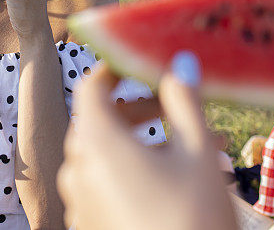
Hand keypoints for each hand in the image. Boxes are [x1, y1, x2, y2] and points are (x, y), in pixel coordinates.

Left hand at [57, 54, 236, 229]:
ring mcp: (78, 202)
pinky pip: (104, 186)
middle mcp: (76, 169)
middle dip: (140, 108)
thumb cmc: (191, 219)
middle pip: (98, 121)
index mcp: (95, 143)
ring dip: (143, 144)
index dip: (115, 67)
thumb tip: (181, 62)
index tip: (141, 59)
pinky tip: (173, 185)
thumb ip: (185, 102)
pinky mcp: (88, 226)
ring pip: (105, 156)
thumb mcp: (197, 155)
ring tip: (192, 151)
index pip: (91, 86)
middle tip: (176, 107)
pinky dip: (131, 173)